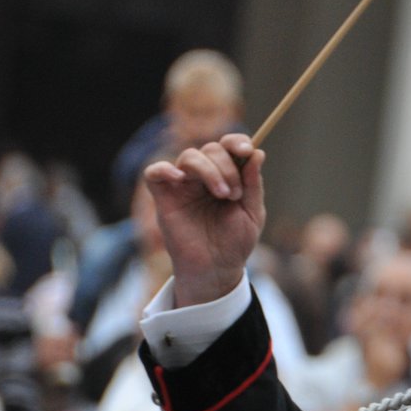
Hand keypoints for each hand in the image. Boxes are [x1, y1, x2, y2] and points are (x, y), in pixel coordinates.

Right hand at [143, 133, 265, 307]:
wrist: (217, 269)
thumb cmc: (235, 242)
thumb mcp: (252, 213)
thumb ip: (253, 184)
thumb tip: (257, 153)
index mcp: (226, 176)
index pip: (228, 146)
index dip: (236, 141)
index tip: (246, 150)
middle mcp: (203, 177)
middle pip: (210, 149)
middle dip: (227, 166)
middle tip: (234, 193)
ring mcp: (183, 186)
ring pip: (189, 157)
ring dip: (209, 170)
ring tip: (223, 194)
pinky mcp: (164, 198)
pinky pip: (154, 172)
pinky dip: (165, 169)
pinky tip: (180, 179)